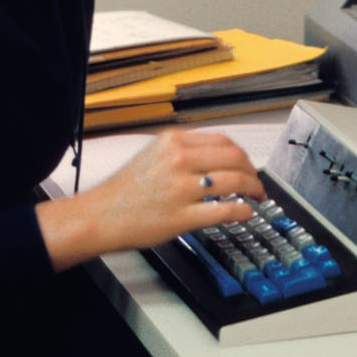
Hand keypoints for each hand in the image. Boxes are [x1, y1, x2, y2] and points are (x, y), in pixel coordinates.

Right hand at [34, 128, 265, 269]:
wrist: (98, 216)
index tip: (247, 164)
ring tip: (256, 197)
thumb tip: (217, 158)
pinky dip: (243, 211)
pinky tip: (246, 212)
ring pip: (235, 182)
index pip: (223, 140)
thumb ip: (184, 152)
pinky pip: (225, 211)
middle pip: (234, 158)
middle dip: (252, 171)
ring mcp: (182, 188)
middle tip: (257, 182)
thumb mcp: (153, 155)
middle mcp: (179, 160)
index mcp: (173, 141)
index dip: (242, 154)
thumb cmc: (123, 190)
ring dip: (253, 190)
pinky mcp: (182, 216)